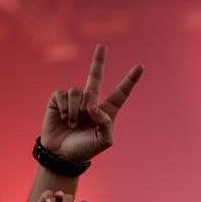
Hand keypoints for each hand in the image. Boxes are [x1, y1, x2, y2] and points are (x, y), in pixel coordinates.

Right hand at [40, 45, 143, 164]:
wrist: (62, 155)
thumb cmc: (84, 150)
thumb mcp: (103, 141)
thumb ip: (105, 122)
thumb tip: (94, 105)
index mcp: (106, 112)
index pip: (120, 94)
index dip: (130, 80)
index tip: (141, 66)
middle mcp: (91, 103)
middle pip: (95, 77)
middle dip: (99, 61)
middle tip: (102, 47)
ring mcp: (75, 100)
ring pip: (78, 92)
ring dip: (76, 111)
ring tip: (73, 125)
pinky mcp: (59, 99)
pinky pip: (64, 95)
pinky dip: (66, 109)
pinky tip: (64, 119)